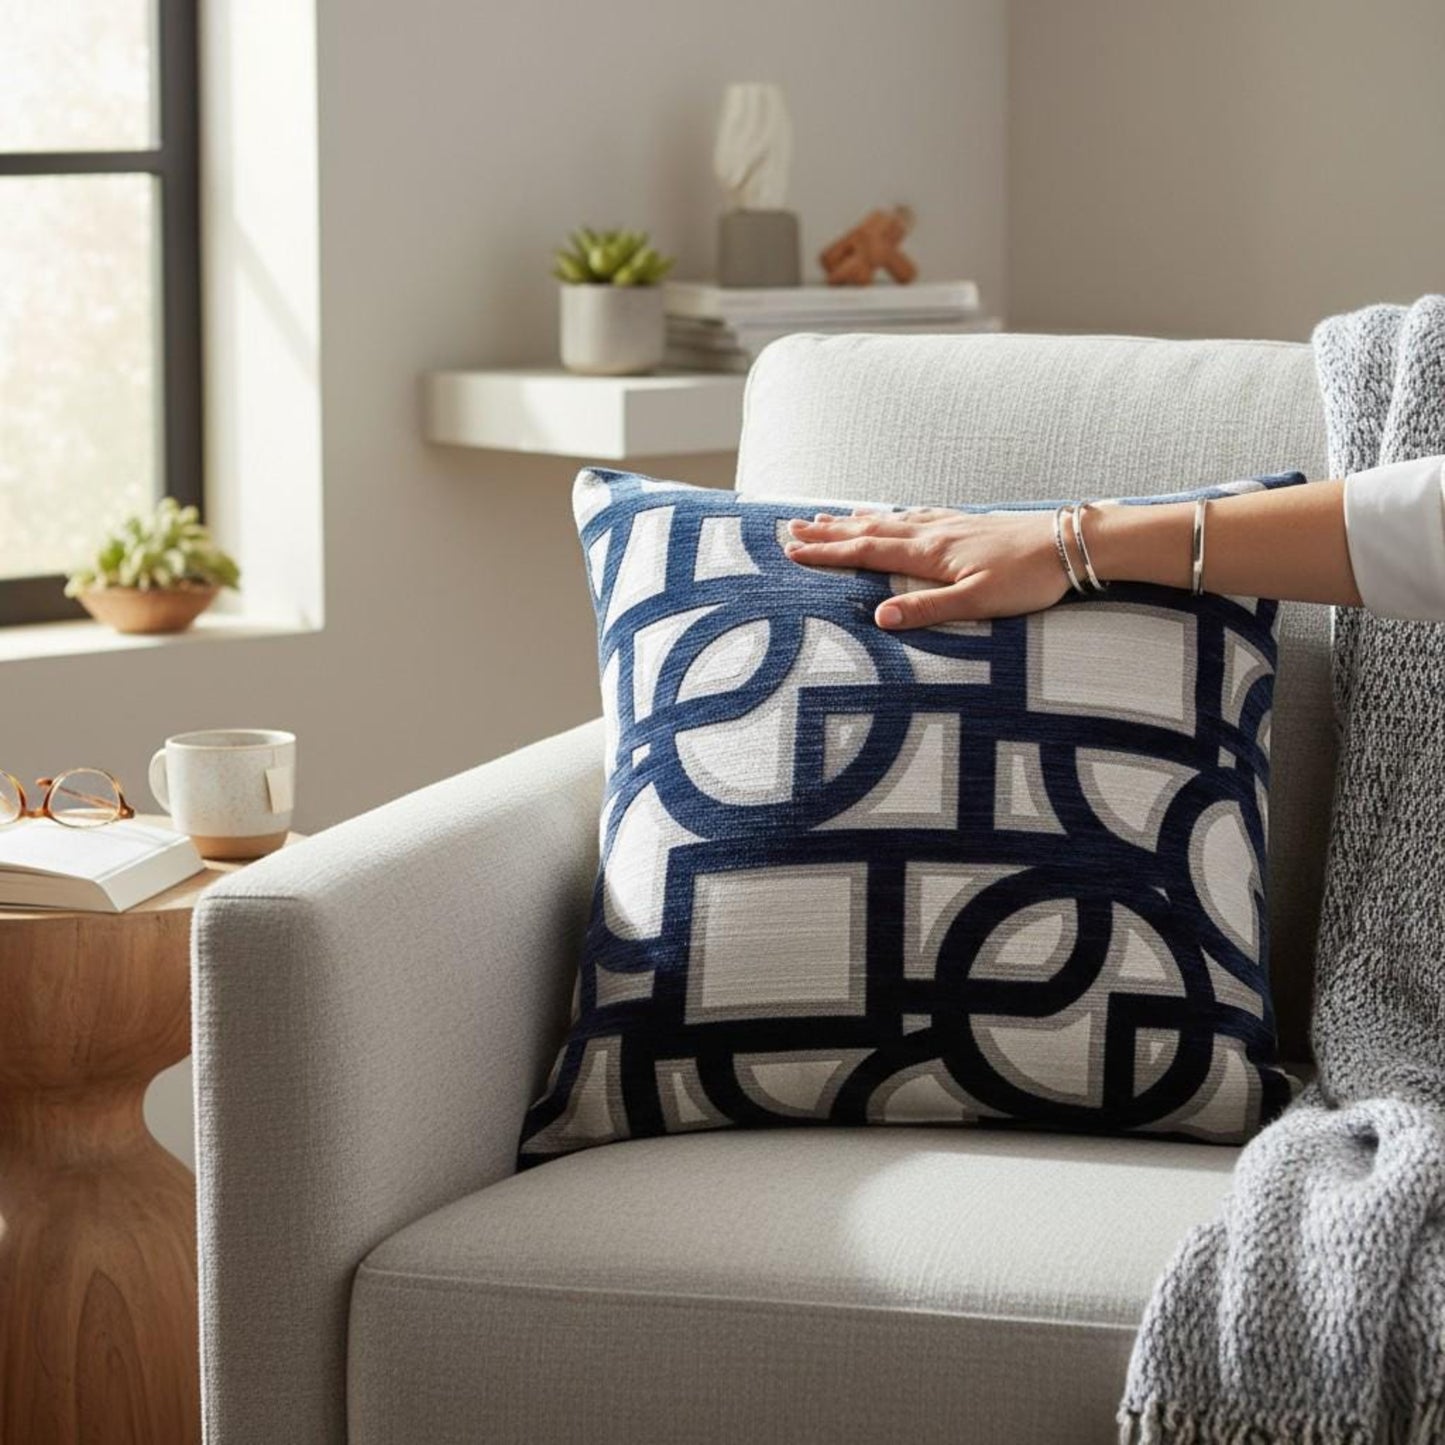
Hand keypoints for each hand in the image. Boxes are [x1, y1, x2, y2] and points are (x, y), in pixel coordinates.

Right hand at [783, 508, 1069, 628]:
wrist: (1070, 543)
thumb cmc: (1028, 578)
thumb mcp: (977, 602)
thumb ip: (926, 609)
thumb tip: (878, 618)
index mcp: (929, 554)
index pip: (866, 552)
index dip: (827, 553)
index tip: (792, 550)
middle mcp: (932, 533)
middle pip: (869, 530)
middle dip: (828, 532)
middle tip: (792, 528)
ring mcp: (949, 525)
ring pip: (889, 519)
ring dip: (854, 521)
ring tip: (826, 517)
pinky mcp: (967, 524)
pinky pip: (915, 515)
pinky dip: (891, 515)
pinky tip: (892, 514)